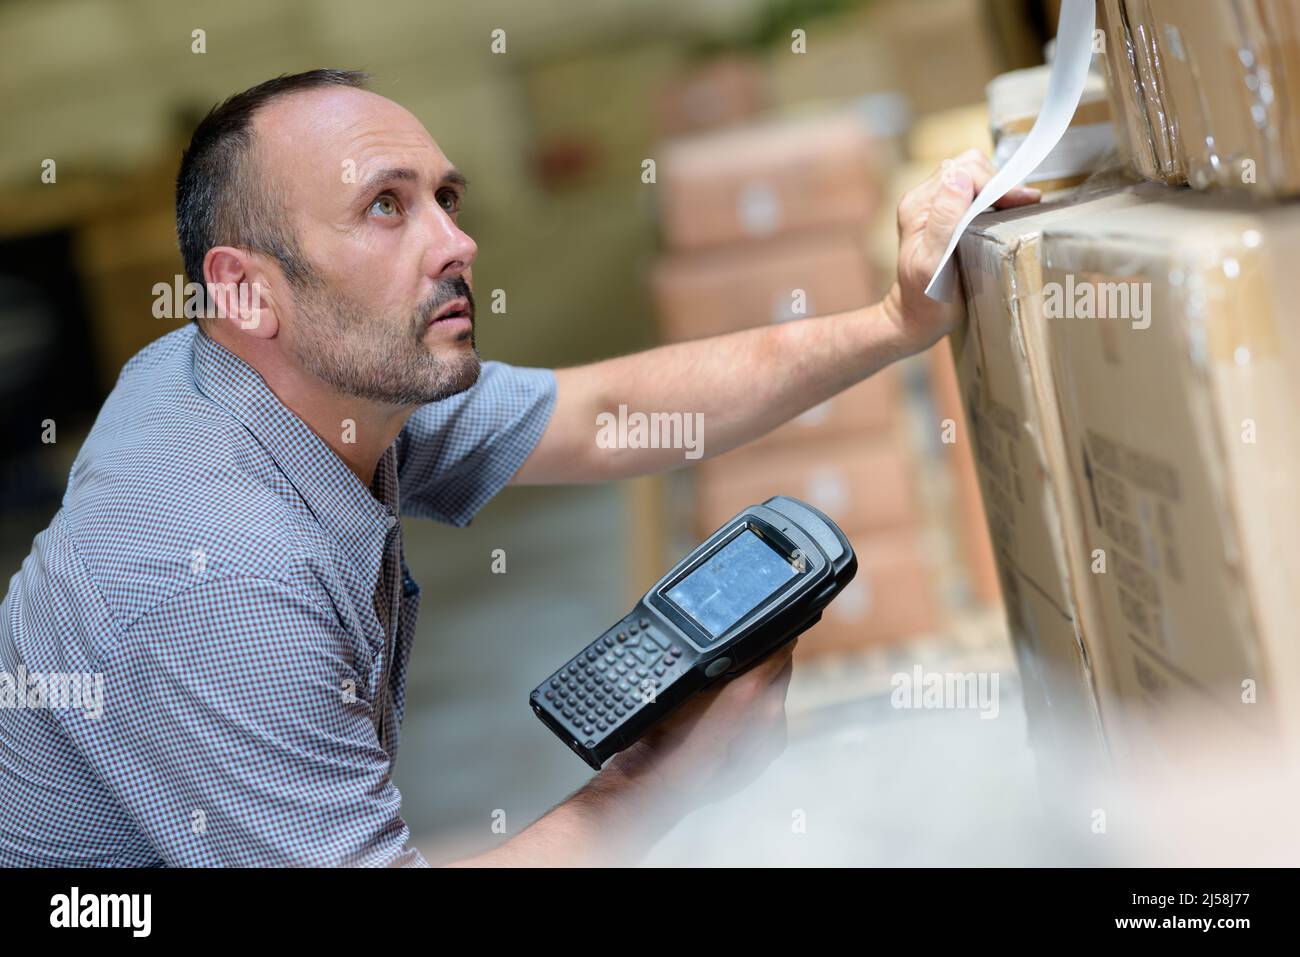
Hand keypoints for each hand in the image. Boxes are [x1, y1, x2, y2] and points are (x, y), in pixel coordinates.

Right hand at [595, 640, 797, 817]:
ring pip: (777, 696)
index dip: (774, 633)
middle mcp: (769, 713)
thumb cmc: (666, 729)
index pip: (779, 648)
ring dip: (764, 688)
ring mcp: (772, 737)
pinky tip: (734, 717)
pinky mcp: (768, 754)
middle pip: (782, 671)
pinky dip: (759, 714)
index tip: (772, 623)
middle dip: (768, 660)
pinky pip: (772, 722)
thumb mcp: (684, 679)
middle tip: (745, 654)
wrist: (661, 779)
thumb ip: (718, 656)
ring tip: (733, 688)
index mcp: (751, 690)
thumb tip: (740, 635)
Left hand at [883, 149, 1040, 353]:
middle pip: (969, 167)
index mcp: (918, 206)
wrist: (916, 317)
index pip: (963, 171)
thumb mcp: (934, 263)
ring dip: (997, 187)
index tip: (1021, 200)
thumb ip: (944, 219)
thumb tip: (958, 177)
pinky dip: (992, 195)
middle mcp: (922, 200)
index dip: (995, 184)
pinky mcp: (943, 214)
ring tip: (1016, 206)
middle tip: (1023, 203)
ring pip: (973, 175)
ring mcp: (932, 205)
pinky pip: (972, 190)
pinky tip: (1003, 210)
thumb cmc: (925, 299)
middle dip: (999, 182)